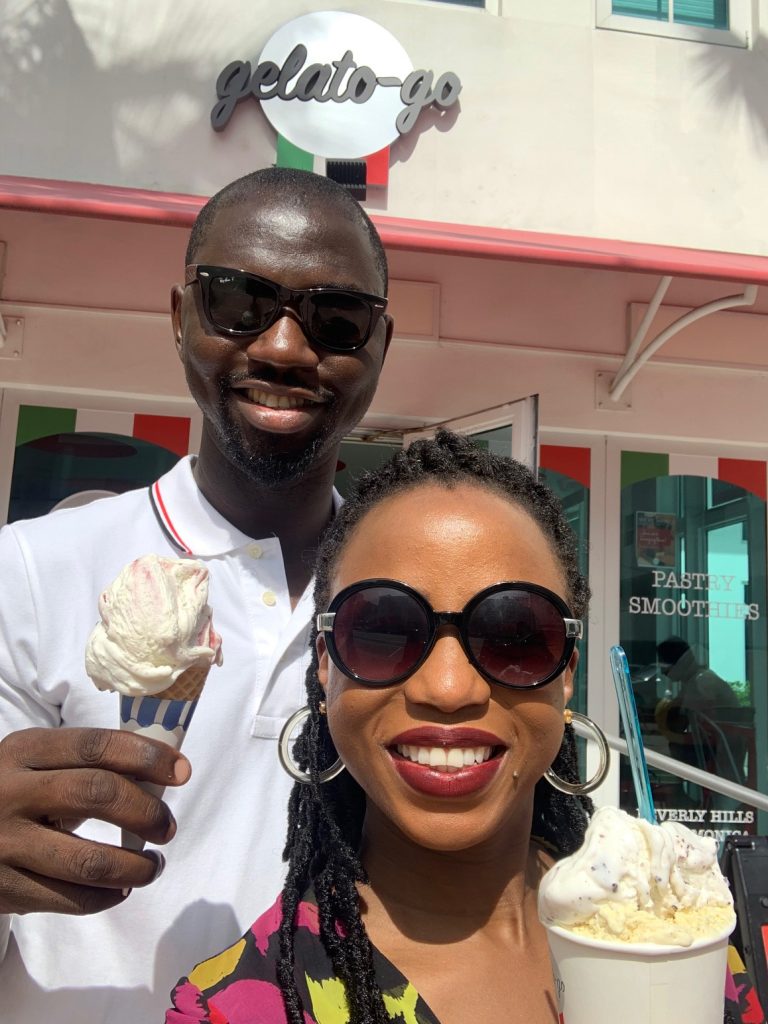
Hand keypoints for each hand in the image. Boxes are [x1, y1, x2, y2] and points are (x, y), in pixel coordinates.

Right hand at [0, 727, 190, 915]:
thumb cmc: (12, 793)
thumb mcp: (34, 764)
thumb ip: (86, 765)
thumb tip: (161, 775)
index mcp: (24, 751)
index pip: (96, 746)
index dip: (146, 756)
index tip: (181, 772)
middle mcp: (10, 792)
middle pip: (97, 795)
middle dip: (146, 812)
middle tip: (166, 826)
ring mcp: (3, 843)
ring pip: (87, 861)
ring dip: (135, 867)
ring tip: (153, 865)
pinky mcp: (3, 888)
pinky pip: (69, 899)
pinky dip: (108, 896)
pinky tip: (122, 888)